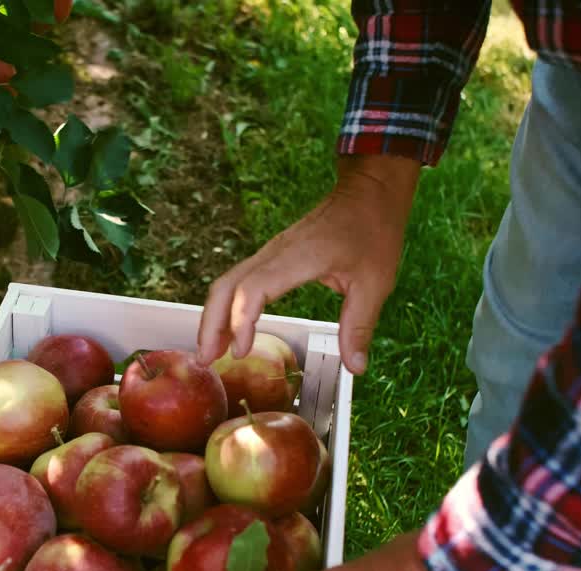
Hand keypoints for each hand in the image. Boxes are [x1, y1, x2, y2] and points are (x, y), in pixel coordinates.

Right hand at [196, 155, 419, 374]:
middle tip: (205, 361)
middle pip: (226, 287)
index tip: (240, 352)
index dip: (240, 322)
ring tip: (210, 352)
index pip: (253, 290)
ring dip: (214, 316)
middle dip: (211, 324)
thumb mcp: (375, 283)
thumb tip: (356, 368)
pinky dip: (227, 306)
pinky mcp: (271, 256)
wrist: (368, 191)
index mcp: (299, 258)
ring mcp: (270, 252)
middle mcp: (275, 253)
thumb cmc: (373, 231)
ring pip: (227, 283)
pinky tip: (230, 330)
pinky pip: (239, 281)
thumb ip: (359, 326)